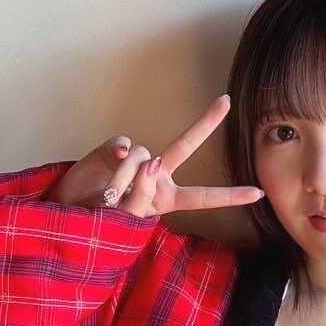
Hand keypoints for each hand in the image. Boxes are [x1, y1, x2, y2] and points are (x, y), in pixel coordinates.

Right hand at [47, 94, 264, 218]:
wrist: (66, 215)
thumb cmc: (99, 224)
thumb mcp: (124, 222)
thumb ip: (139, 197)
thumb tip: (150, 162)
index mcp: (166, 199)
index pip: (203, 197)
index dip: (230, 195)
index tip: (259, 193)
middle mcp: (156, 176)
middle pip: (185, 146)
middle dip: (205, 123)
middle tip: (226, 101)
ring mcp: (135, 161)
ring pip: (144, 158)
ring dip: (127, 181)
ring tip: (109, 200)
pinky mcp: (114, 150)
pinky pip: (125, 149)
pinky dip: (119, 160)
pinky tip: (111, 170)